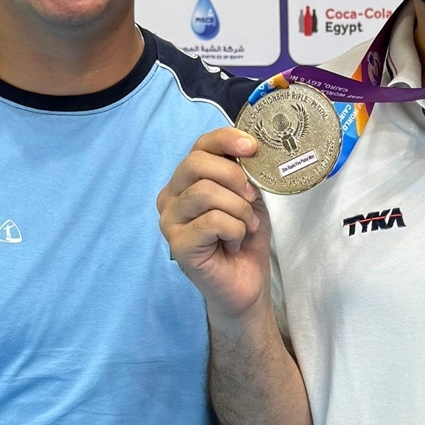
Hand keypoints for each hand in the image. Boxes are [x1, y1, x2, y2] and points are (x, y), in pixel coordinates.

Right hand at [158, 127, 273, 324]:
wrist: (246, 284)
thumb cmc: (244, 239)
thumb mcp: (249, 197)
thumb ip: (243, 172)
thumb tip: (250, 147)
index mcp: (185, 181)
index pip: (200, 146)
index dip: (227, 140)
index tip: (254, 148)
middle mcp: (170, 197)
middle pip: (196, 164)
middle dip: (234, 178)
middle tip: (251, 199)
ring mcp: (169, 221)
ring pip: (205, 192)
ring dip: (239, 209)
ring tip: (246, 227)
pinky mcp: (177, 244)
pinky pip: (212, 221)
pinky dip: (234, 230)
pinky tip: (234, 244)